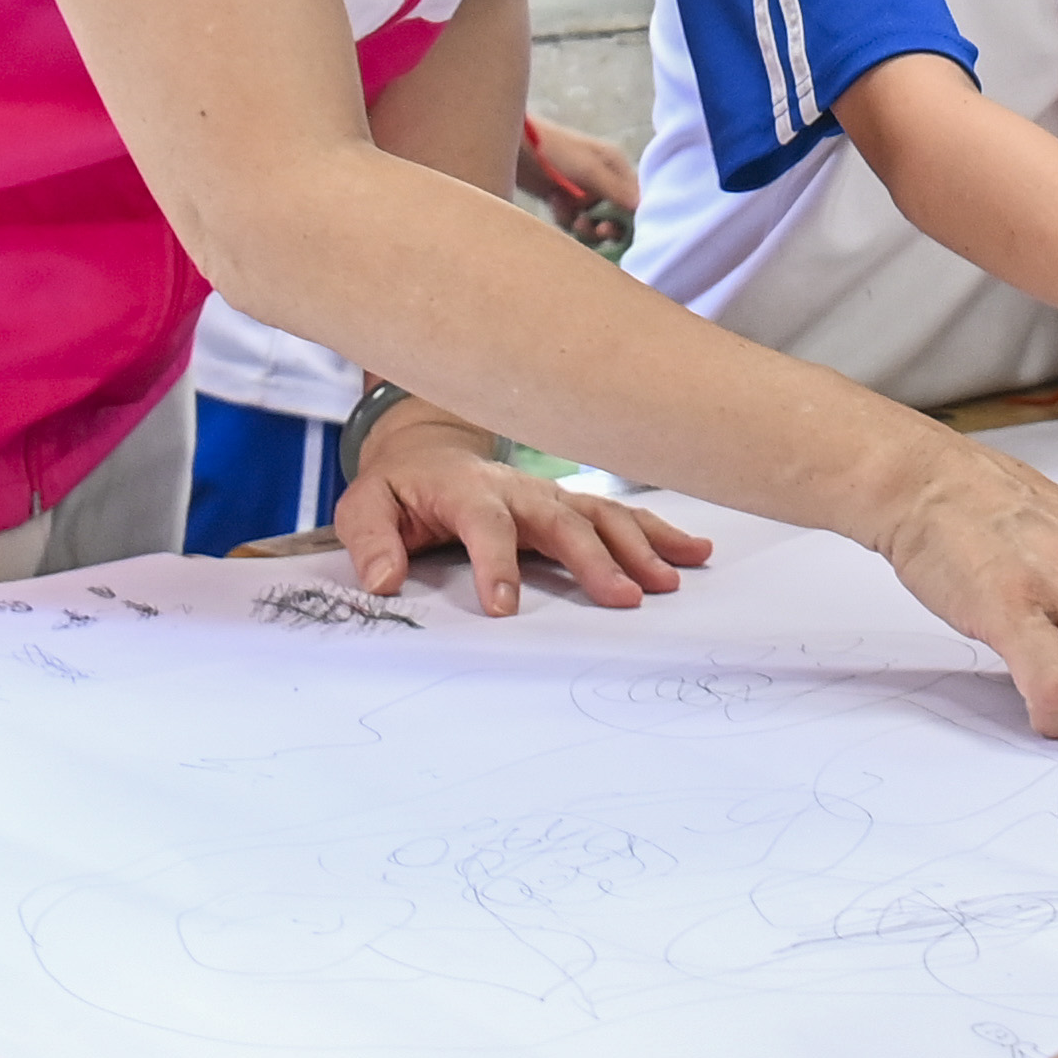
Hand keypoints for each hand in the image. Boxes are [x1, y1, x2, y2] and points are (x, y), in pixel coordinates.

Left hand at [341, 403, 712, 615]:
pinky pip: (619, 517)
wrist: (427, 450)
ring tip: (667, 582)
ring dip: (637, 546)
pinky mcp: (570, 506)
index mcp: (465, 492)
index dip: (495, 564)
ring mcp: (550, 495)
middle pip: (561, 521)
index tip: (503, 608)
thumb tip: (383, 582)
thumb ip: (370, 542)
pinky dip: (657, 532)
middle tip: (623, 598)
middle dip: (594, 559)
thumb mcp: (364, 507)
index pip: (485, 525)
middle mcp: (517, 490)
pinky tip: (693, 552)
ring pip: (601, 515)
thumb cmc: (399, 488)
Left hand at [518, 115, 642, 224]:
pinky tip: (555, 204)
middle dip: (608, 226)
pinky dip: (566, 217)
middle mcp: (604, 179)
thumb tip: (642, 207)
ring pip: (595, 222)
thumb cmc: (555, 151)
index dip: (632, 217)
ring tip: (575, 220)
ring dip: (585, 225)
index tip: (620, 227)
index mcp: (616, 166)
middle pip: (617, 215)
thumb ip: (615, 189)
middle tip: (600, 230)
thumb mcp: (589, 169)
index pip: (636, 198)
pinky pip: (573, 221)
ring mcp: (583, 191)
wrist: (514, 148)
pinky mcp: (564, 201)